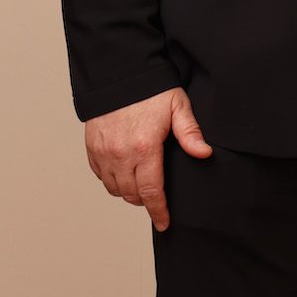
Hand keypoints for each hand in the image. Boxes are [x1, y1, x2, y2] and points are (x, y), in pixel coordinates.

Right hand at [83, 87, 210, 230]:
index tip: (164, 223)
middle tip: (158, 198)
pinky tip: (125, 173)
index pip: (151, 190)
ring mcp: (103, 152)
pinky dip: (113, 181)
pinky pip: (101, 176)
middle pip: (132, 194)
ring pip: (114, 188)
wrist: (118, 74)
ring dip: (129, 192)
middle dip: (146, 201)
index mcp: (144, 147)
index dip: (158, 210)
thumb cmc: (151, 89)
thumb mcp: (178, 106)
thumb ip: (190, 132)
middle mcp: (119, 154)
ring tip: (143, 186)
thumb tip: (204, 154)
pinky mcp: (92, 148)